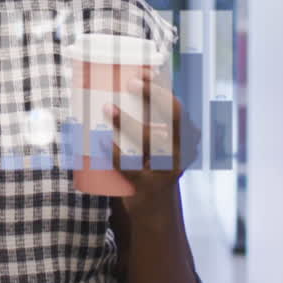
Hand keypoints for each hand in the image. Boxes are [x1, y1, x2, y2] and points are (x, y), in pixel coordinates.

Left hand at [103, 73, 200, 218]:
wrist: (151, 211)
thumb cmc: (143, 168)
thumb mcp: (147, 145)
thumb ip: (134, 122)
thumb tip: (102, 91)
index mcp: (179, 136)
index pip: (175, 107)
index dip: (160, 88)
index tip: (142, 71)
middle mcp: (180, 150)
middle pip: (172, 116)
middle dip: (153, 95)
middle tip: (130, 82)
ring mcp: (168, 169)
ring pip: (151, 139)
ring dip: (129, 121)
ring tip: (108, 108)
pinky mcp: (151, 186)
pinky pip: (132, 166)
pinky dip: (115, 152)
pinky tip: (102, 141)